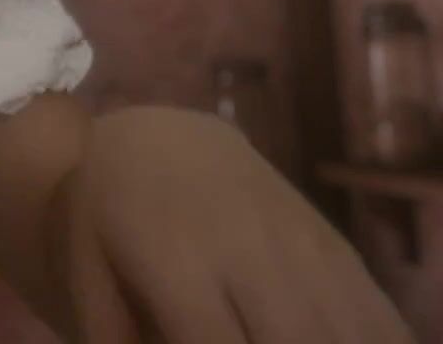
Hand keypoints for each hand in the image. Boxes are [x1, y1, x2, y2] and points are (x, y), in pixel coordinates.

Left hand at [45, 105, 413, 343]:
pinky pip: (378, 317)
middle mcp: (248, 252)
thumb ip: (109, 331)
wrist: (162, 139)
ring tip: (281, 338)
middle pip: (289, 342)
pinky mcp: (337, 250)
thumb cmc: (110, 212)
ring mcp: (302, 248)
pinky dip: (368, 341)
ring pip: (344, 332)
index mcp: (176, 260)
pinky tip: (337, 341)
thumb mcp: (85, 264)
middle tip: (246, 343)